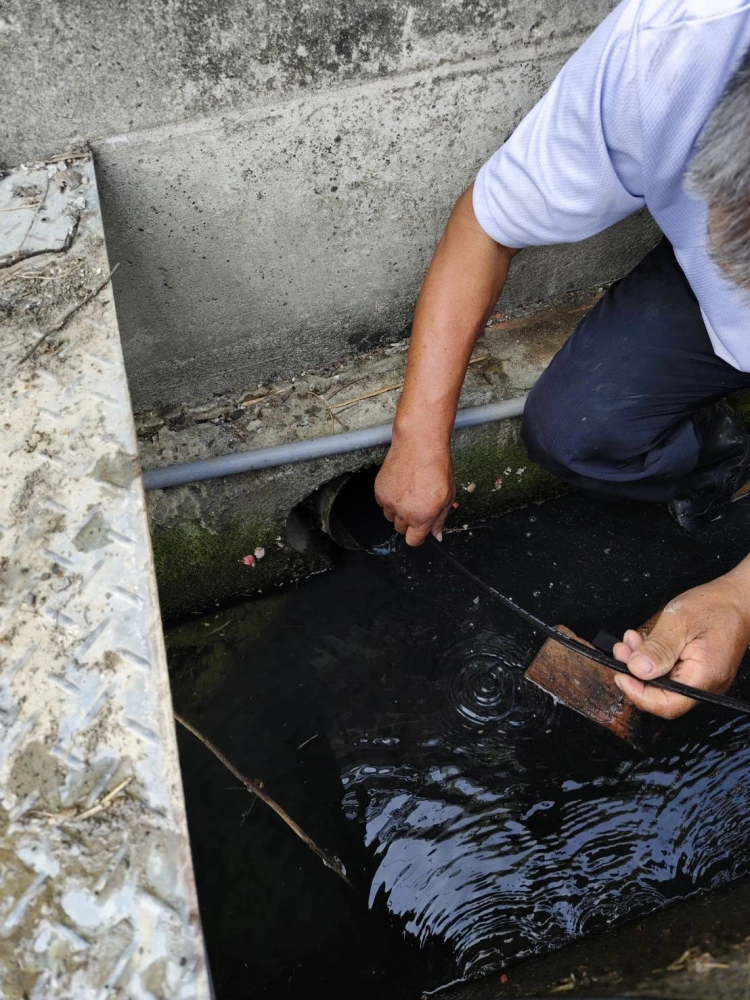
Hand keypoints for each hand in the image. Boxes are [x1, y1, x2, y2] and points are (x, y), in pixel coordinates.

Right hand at [375, 432, 455, 545]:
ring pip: (390, 517)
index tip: (421, 529)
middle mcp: (404, 512)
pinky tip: (400, 485)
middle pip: (401, 530)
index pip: (413, 541)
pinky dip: (390, 498)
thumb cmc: (436, 467)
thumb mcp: (447, 497)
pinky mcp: (379, 491)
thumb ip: (440, 520)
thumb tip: (436, 536)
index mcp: (422, 517)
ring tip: (408, 493)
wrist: (419, 445)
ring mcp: (389, 502)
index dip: (418, 535)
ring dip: (398, 511)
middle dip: (409, 522)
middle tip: (417, 504)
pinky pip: (383, 503)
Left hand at [612, 569, 749, 718]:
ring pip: (663, 685)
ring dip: (641, 664)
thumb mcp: (679, 622)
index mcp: (704, 676)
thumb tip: (636, 670)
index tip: (620, 673)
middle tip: (622, 651)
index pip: (666, 704)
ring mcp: (702, 680)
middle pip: (662, 696)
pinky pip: (670, 675)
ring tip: (630, 641)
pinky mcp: (696, 672)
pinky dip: (653, 660)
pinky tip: (644, 644)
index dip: (638, 693)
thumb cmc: (715, 606)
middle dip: (635, 674)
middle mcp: (705, 685)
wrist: (738, 600)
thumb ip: (658, 648)